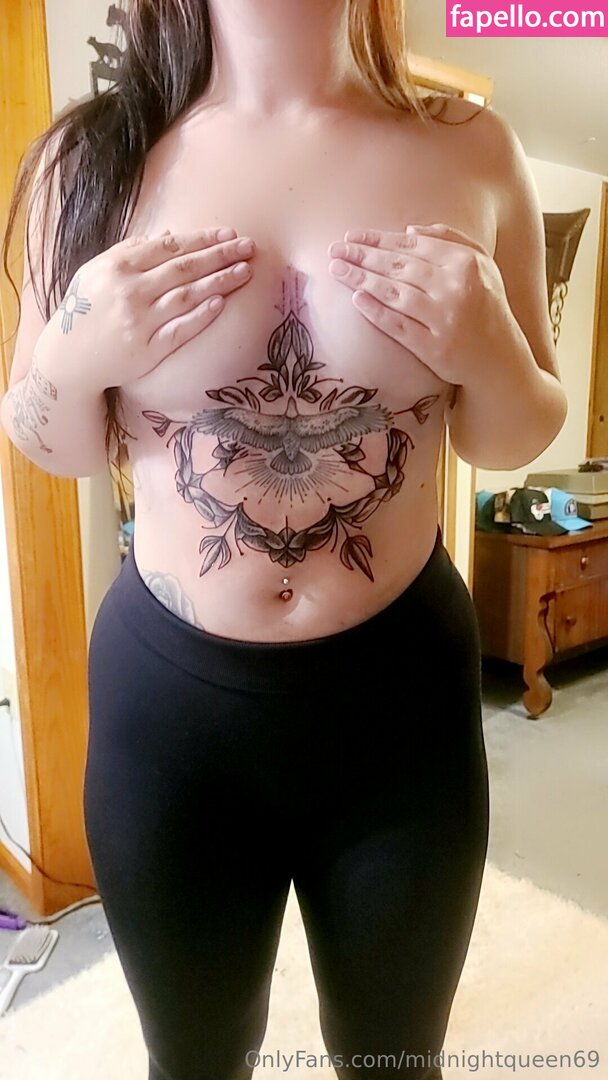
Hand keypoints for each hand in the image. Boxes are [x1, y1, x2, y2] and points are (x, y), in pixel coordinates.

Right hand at [37, 227, 255, 392]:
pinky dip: (201, 316)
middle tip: (249, 247)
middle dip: (220, 256)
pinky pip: (180, 330)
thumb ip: (130, 251)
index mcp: (118, 267)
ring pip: (187, 297)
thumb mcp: (97, 271)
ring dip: (219, 282)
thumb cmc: (85, 310)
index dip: (202, 239)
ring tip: (245, 271)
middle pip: (184, 268)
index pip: (170, 247)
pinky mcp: (148, 350)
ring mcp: (140, 322)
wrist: (69, 358)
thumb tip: (168, 236)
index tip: (228, 234)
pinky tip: (221, 303)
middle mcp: (131, 292)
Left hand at [328, 223, 513, 385]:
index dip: (379, 239)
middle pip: (398, 267)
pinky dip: (375, 312)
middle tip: (334, 249)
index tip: (352, 236)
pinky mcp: (433, 348)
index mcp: (465, 262)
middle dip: (362, 256)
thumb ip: (451, 239)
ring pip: (394, 293)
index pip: (412, 245)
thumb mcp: (482, 264)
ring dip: (361, 279)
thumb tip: (409, 228)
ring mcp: (443, 319)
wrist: (499, 357)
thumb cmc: (486, 305)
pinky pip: (398, 326)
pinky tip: (355, 300)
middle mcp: (454, 288)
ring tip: (336, 269)